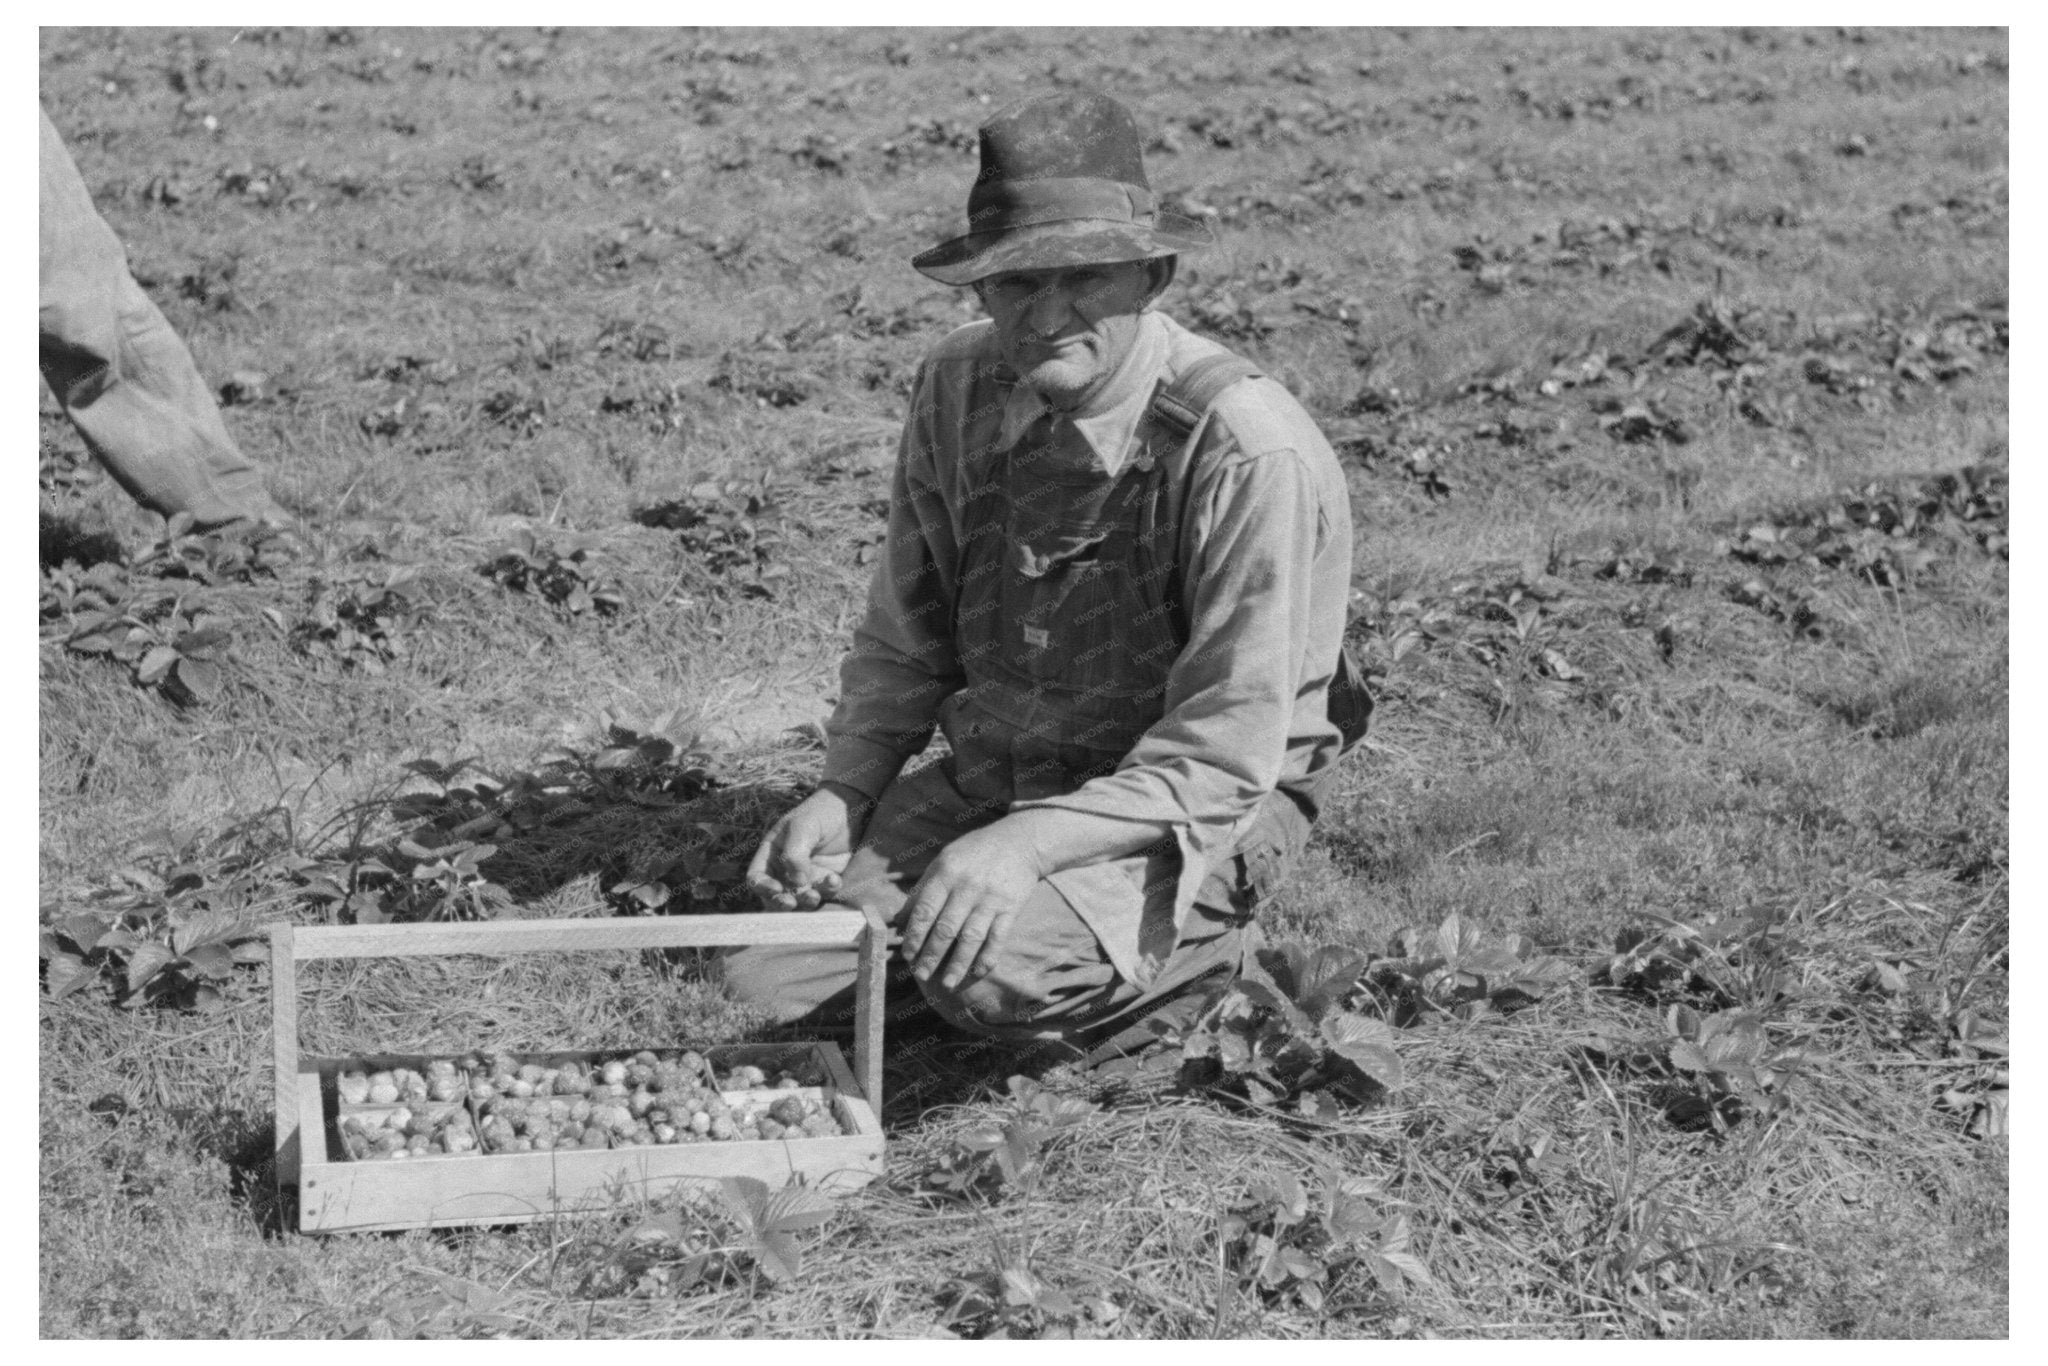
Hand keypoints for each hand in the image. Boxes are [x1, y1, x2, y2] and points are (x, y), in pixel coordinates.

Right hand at [746, 783, 870, 910]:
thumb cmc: (820, 813)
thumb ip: (795, 853)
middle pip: (774, 896)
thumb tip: (797, 882)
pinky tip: (835, 879)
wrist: (849, 811)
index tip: (777, 888)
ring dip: (805, 902)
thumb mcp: (803, 826)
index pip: (756, 876)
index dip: (762, 887)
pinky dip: (828, 891)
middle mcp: (784, 869)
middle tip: (792, 902)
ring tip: (814, 895)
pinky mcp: (825, 881)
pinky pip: (824, 894)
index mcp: (771, 853)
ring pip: (799, 900)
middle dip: (781, 903)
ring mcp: (805, 877)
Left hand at [899, 821, 1048, 991]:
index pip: (926, 910)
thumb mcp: (944, 861)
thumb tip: (899, 920)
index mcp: (946, 873)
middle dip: (931, 955)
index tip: (907, 955)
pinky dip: (988, 956)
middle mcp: (968, 887)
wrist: (1020, 842)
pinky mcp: (1011, 908)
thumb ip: (922, 890)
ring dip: (958, 963)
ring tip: (947, 983)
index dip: (914, 935)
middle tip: (921, 975)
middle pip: (946, 928)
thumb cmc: (974, 852)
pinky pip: (998, 937)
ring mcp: (991, 899)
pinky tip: (978, 972)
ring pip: (971, 937)